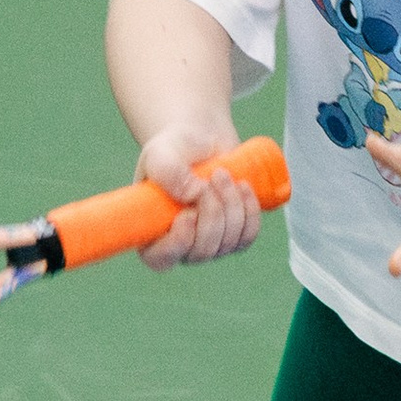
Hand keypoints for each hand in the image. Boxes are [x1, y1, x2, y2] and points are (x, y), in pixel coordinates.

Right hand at [135, 121, 265, 271]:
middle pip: (201, 252)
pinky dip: (249, 211)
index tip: (188, 213)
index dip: (178, 244)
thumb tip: (193, 195)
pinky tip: (243, 187)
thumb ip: (168, 172)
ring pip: (227, 244)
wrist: (201, 141)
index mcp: (151, 232)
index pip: (160, 259)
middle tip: (214, 176)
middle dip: (212, 213)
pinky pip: (247, 236)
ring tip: (223, 174)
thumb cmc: (174, 149)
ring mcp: (208, 244)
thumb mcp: (161, 153)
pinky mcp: (233, 236)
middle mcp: (179, 246)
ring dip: (231, 205)